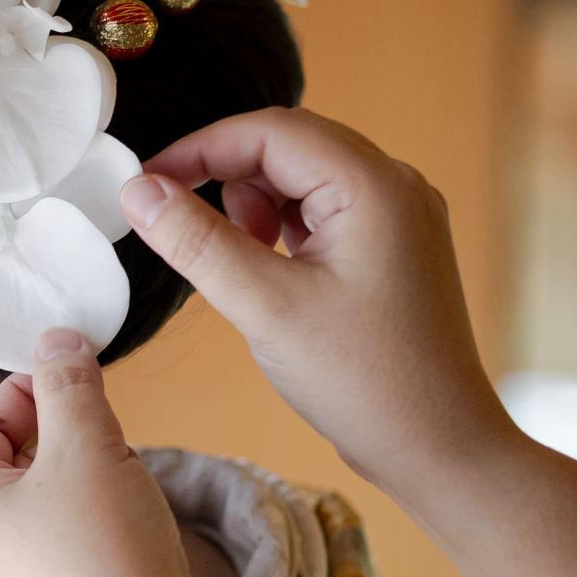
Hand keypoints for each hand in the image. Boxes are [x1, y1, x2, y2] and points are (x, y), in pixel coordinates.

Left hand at [0, 330, 223, 576]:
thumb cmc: (105, 553)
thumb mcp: (88, 445)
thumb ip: (68, 385)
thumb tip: (56, 340)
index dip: (27, 390)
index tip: (75, 373)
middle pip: (7, 466)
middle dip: (62, 440)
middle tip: (108, 432)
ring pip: (39, 508)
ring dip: (85, 482)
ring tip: (125, 484)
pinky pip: (61, 551)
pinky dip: (94, 528)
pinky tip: (133, 531)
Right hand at [118, 109, 513, 495]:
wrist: (438, 446)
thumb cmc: (364, 381)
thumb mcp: (264, 308)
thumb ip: (197, 241)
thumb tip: (139, 190)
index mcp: (374, 187)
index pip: (269, 131)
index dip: (198, 149)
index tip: (143, 186)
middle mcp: (395, 186)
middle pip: (287, 144)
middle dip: (222, 173)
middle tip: (171, 219)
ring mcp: (399, 216)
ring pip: (302, 177)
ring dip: (251, 203)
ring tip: (232, 262)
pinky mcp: (392, 247)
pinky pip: (322, 210)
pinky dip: (278, 228)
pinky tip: (262, 271)